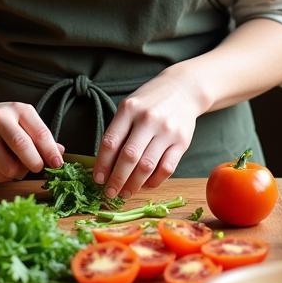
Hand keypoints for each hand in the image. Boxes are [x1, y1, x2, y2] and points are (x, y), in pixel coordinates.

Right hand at [0, 101, 63, 181]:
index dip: (50, 152)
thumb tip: (58, 154)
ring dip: (16, 173)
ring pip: (8, 171)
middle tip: (36, 166)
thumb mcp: (26, 121)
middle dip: (34, 164)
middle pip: (21, 151)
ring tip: (13, 162)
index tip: (57, 164)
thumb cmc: (6, 123)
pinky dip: (1, 177)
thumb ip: (42, 137)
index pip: (38, 134)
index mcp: (15, 109)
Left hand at [92, 71, 203, 198]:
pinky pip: (167, 168)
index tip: (97, 179)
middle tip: (110, 193)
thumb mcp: (130, 107)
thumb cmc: (150, 101)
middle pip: (129, 157)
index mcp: (129, 109)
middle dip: (117, 179)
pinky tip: (146, 184)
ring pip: (147, 166)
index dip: (102, 164)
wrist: (184, 89)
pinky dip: (154, 181)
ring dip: (134, 184)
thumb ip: (118, 131)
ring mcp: (167, 131)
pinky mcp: (182, 142)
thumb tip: (105, 166)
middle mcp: (148, 119)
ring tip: (125, 193)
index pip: (110, 142)